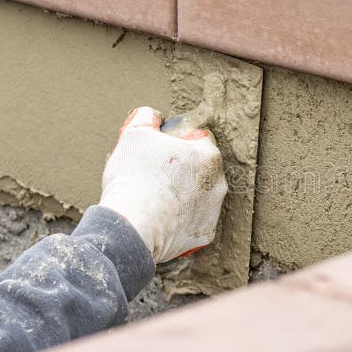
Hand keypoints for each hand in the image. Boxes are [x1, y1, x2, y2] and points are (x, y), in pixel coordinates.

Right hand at [99, 107, 226, 262]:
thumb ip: (147, 118)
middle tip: (156, 174)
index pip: (199, 140)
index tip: (162, 150)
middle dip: (183, 170)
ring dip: (183, 196)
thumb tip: (152, 116)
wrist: (132, 225)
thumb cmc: (134, 178)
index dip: (178, 142)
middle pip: (201, 169)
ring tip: (156, 198)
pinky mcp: (204, 235)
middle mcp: (219, 183)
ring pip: (199, 196)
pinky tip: (161, 218)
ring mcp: (213, 211)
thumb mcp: (134, 134)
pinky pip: (193, 222)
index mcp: (208, 155)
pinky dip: (180, 221)